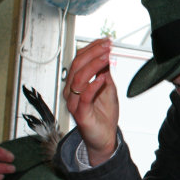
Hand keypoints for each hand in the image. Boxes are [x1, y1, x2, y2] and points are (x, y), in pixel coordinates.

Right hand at [64, 38, 119, 164]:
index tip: (106, 41)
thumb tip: (105, 53)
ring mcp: (74, 102)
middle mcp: (71, 91)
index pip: (79, 60)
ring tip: (106, 57)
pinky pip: (84, 97)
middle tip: (107, 46)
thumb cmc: (104, 115)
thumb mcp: (108, 88)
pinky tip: (103, 78)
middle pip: (76, 66)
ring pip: (78, 78)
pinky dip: (93, 86)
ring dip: (93, 65)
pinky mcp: (81, 114)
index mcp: (76, 83)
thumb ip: (104, 72)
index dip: (92, 48)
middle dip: (92, 53)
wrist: (104, 138)